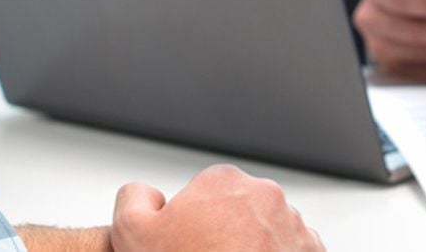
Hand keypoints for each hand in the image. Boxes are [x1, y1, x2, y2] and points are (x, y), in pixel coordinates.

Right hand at [110, 165, 323, 251]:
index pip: (206, 193)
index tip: (187, 246)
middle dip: (226, 233)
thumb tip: (145, 193)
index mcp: (224, 180)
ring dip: (254, 248)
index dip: (191, 223)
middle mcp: (265, 195)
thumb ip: (134, 197)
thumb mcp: (132, 232)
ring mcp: (293, 224)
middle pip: (239, 211)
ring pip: (267, 232)